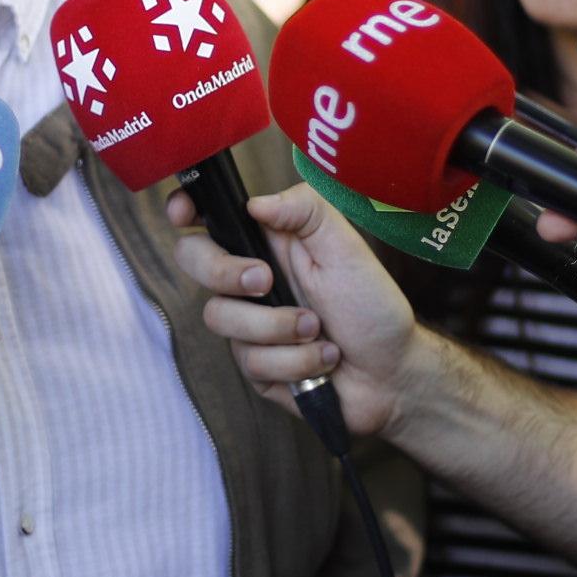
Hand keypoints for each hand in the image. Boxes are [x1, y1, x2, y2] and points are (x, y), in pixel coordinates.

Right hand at [166, 183, 422, 439]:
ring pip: (221, 318)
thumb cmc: (373, 307)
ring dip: (278, 327)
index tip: (183, 214)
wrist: (393, 374)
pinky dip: (295, 360)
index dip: (185, 209)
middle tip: (267, 280)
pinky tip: (323, 359)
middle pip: (194, 262)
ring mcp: (249, 325)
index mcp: (270, 243)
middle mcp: (251, 280)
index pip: (211, 218)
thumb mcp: (347, 247)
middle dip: (225, 272)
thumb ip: (304, 211)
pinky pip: (250, 362)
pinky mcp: (256, 367)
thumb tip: (255, 202)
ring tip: (319, 331)